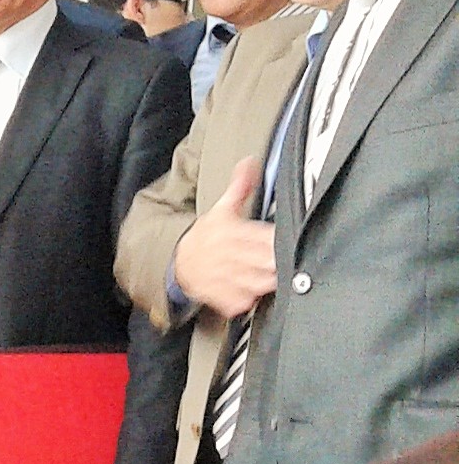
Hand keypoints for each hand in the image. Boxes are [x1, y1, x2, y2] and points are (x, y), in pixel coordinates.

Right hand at [172, 158, 278, 318]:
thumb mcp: (221, 209)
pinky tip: (256, 291)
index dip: (279, 241)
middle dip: (279, 262)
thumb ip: (240, 187)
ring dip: (270, 281)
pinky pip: (245, 301)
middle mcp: (227, 255)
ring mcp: (224, 277)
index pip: (265, 237)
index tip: (287, 240)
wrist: (177, 262)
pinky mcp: (221, 296)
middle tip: (287, 260)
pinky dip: (253, 299)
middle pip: (267, 262)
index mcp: (230, 232)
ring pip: (259, 283)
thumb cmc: (206, 236)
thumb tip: (250, 162)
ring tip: (274, 275)